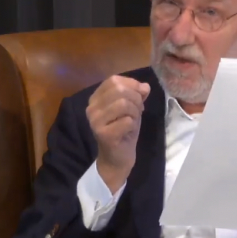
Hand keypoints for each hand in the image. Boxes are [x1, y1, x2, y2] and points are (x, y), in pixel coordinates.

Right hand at [86, 75, 150, 190]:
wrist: (118, 158)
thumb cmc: (124, 131)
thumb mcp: (132, 108)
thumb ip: (137, 94)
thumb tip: (145, 86)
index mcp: (95, 98)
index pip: (113, 80)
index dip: (131, 84)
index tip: (140, 95)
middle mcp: (91, 108)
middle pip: (119, 90)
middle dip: (135, 99)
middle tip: (138, 111)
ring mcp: (95, 121)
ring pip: (123, 104)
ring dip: (135, 112)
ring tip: (133, 120)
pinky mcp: (103, 134)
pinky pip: (127, 121)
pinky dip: (133, 124)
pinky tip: (128, 131)